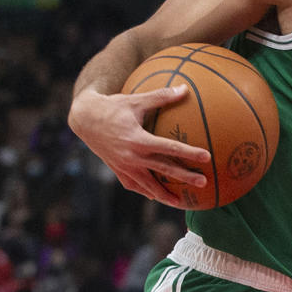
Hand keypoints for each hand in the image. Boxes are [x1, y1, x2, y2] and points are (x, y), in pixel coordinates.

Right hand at [68, 86, 210, 206]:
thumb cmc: (113, 107)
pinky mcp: (117, 170)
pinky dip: (145, 191)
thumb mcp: (137, 100)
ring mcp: (123, 166)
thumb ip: (162, 96)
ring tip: (181, 203)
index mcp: (138, 139)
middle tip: (204, 182)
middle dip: (184, 177)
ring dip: (165, 194)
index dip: (189, 153)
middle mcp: (131, 156)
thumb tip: (185, 88)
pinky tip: (155, 196)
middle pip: (163, 169)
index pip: (170, 148)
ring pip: (148, 184)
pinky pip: (133, 184)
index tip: (207, 157)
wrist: (84, 119)